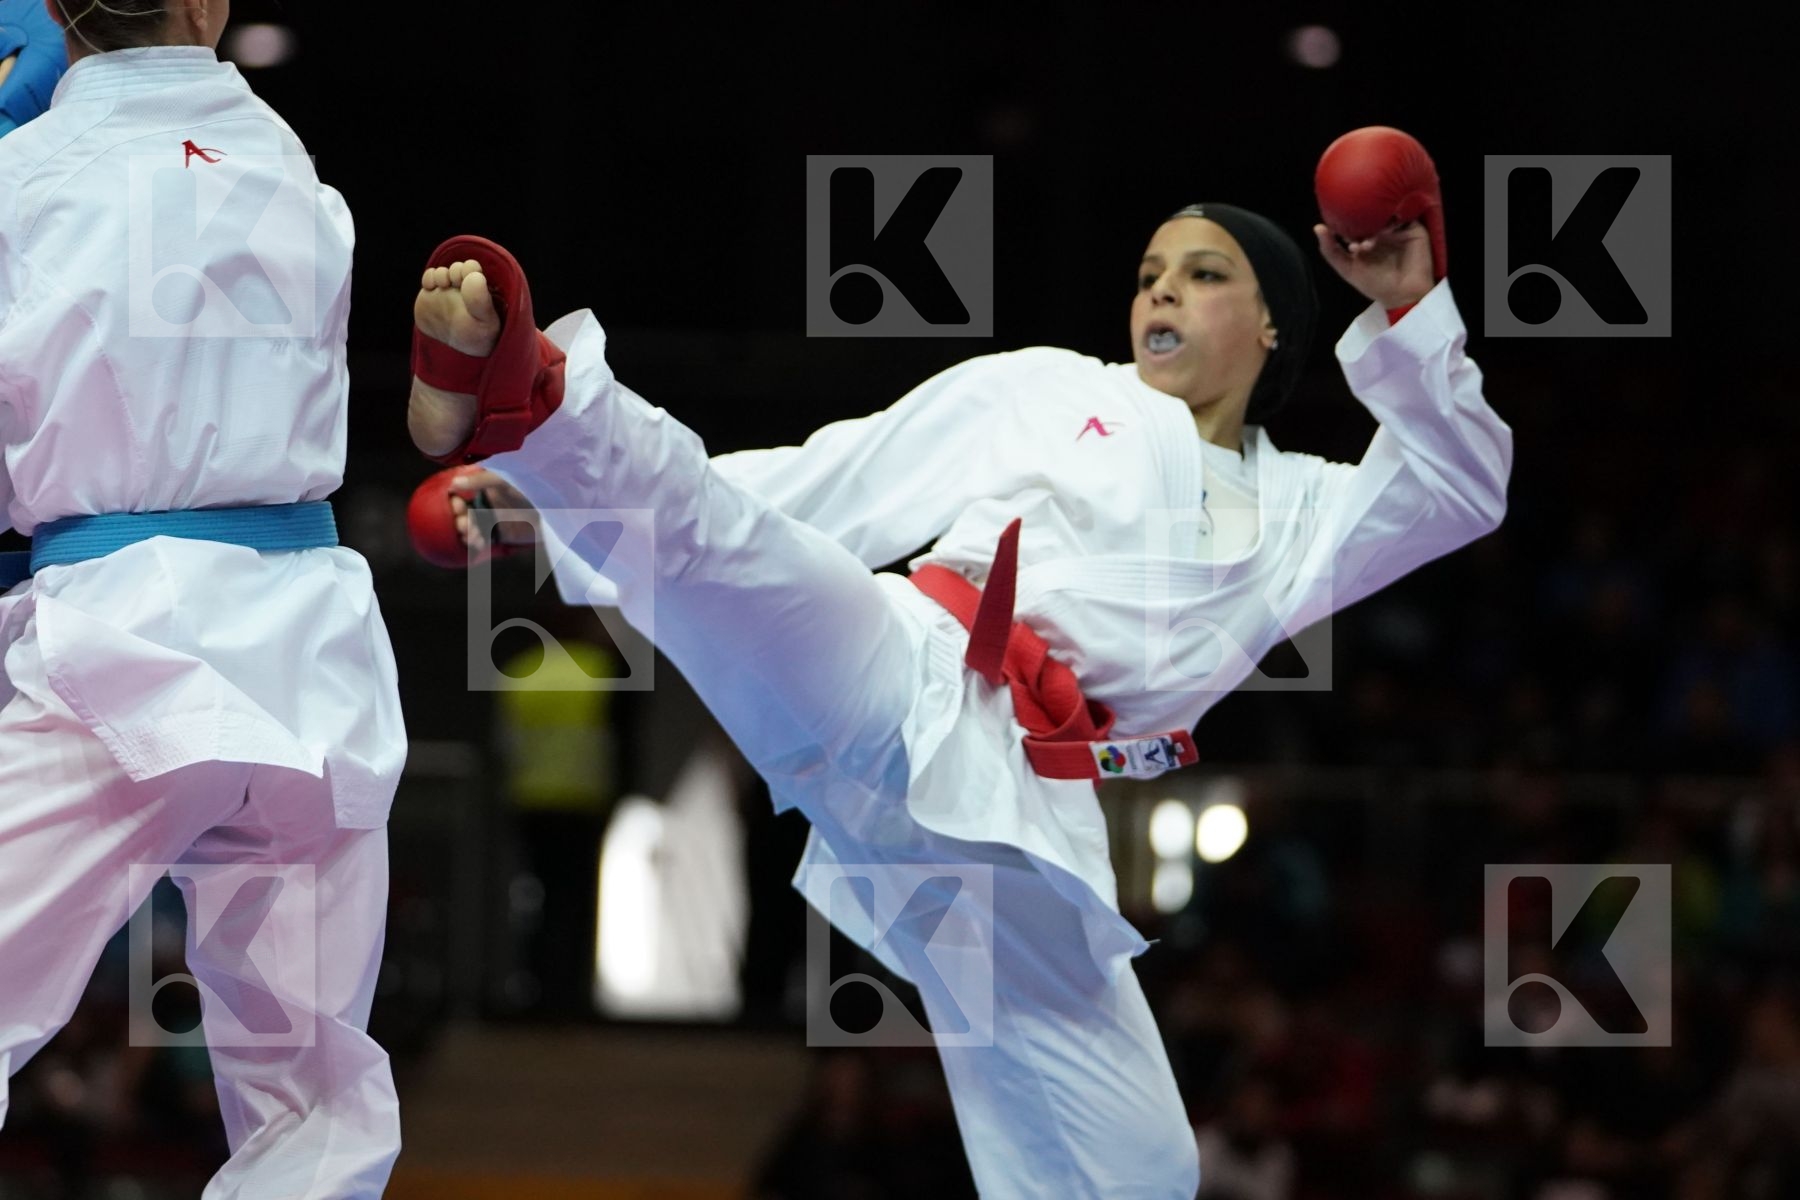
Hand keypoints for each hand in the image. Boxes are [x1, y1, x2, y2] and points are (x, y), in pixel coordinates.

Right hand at [447, 469, 536, 555]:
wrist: (552, 510)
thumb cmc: (529, 488)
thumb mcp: (504, 479)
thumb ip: (480, 480)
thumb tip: (453, 484)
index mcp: (484, 485)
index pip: (460, 494)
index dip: (454, 502)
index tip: (457, 506)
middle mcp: (485, 501)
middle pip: (463, 513)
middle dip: (459, 519)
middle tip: (464, 524)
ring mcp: (492, 518)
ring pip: (470, 527)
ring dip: (466, 532)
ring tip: (470, 535)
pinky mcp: (500, 534)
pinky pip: (481, 539)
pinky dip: (476, 542)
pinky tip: (477, 542)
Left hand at [1313, 221, 1434, 309]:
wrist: (1403, 295)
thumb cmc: (1375, 284)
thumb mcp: (1347, 268)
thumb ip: (1330, 250)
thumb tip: (1317, 227)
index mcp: (1364, 239)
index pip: (1353, 223)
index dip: (1344, 225)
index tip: (1337, 232)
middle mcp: (1381, 232)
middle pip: (1368, 217)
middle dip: (1358, 226)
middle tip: (1353, 243)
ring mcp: (1397, 230)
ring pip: (1384, 217)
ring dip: (1374, 227)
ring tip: (1366, 246)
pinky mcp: (1414, 230)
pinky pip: (1403, 219)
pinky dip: (1392, 224)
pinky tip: (1383, 234)